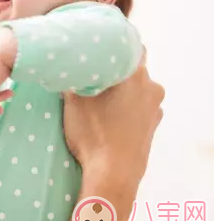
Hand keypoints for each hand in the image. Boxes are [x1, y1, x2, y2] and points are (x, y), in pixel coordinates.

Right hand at [63, 49, 164, 188]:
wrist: (114, 175)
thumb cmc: (94, 135)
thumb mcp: (74, 102)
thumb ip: (72, 79)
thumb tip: (65, 67)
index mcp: (134, 75)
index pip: (128, 46)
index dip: (112, 45)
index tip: (96, 48)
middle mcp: (151, 87)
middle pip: (131, 68)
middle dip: (113, 70)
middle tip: (91, 74)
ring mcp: (155, 108)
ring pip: (136, 88)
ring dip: (121, 89)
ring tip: (98, 98)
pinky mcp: (153, 125)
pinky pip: (139, 106)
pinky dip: (127, 106)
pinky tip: (109, 117)